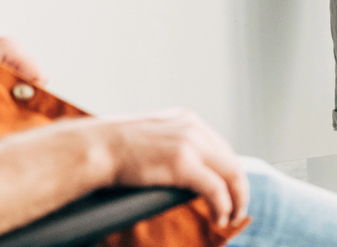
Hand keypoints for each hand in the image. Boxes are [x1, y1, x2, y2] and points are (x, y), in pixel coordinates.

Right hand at [89, 110, 247, 227]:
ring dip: (236, 198)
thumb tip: (182, 171)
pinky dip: (224, 206)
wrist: (96, 147)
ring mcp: (190, 143)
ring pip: (230, 173)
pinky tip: (221, 218)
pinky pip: (215, 189)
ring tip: (234, 216)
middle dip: (239, 186)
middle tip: (239, 207)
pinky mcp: (183, 163)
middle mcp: (193, 127)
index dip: (230, 171)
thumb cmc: (114, 147)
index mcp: (187, 119)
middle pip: (231, 159)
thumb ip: (171, 146)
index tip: (231, 189)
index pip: (221, 146)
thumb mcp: (151, 137)